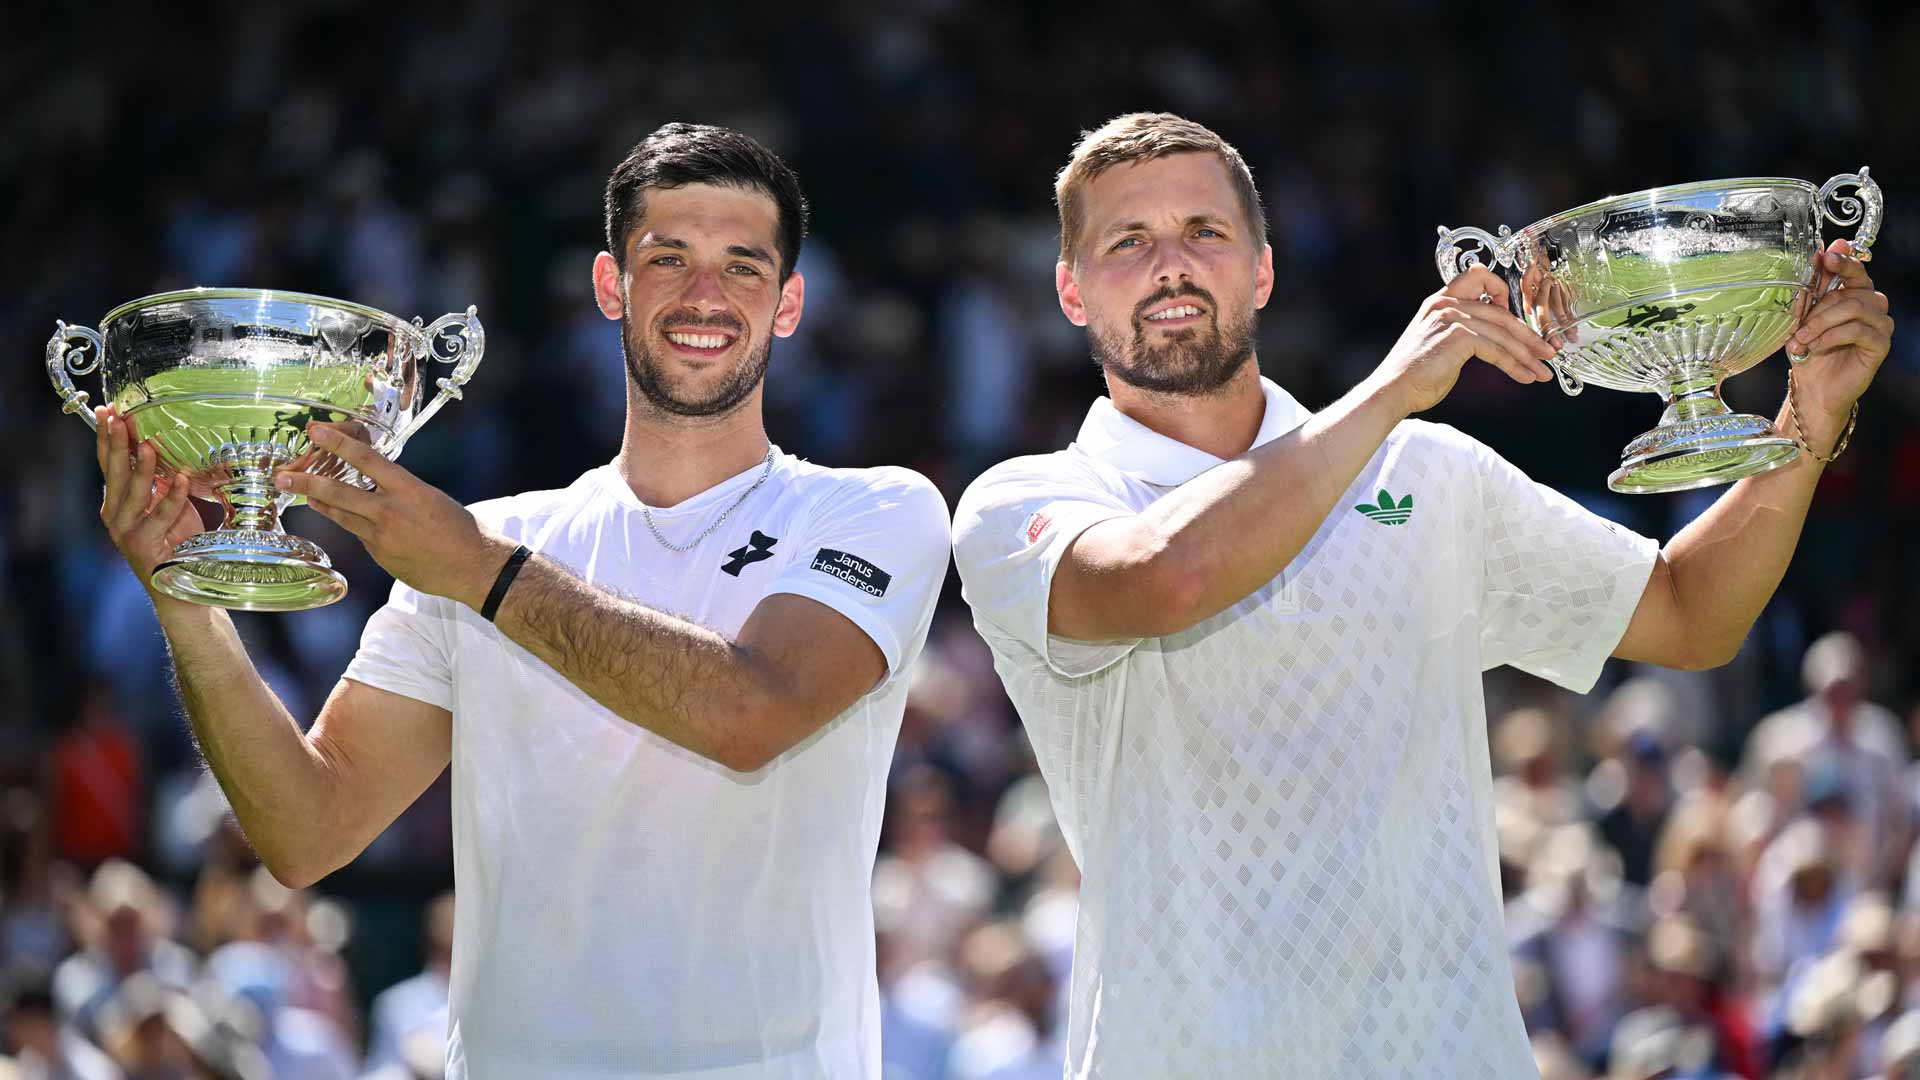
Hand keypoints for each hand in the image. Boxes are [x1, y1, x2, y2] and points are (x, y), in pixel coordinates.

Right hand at [95, 405, 203, 594]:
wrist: (182, 585)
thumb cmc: (178, 540)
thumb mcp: (170, 503)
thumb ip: (163, 480)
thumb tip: (169, 445)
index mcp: (116, 500)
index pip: (108, 463)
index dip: (106, 437)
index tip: (108, 411)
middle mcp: (115, 514)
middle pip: (114, 472)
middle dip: (116, 443)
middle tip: (118, 419)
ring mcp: (126, 531)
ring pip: (132, 493)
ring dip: (142, 467)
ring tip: (150, 445)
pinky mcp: (143, 544)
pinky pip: (160, 515)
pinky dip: (173, 497)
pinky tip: (183, 480)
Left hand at [275, 424, 512, 608]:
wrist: (474, 566)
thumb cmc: (459, 529)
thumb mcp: (431, 498)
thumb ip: (400, 491)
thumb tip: (376, 486)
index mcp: (409, 489)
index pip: (366, 459)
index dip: (337, 443)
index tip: (316, 430)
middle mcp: (390, 512)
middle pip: (339, 492)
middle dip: (306, 483)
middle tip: (282, 476)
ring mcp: (382, 537)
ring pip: (343, 516)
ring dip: (321, 503)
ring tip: (303, 495)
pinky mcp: (380, 556)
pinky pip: (361, 536)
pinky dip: (357, 527)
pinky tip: (359, 524)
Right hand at [1373, 265, 1558, 414]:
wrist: (1393, 389)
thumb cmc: (1415, 372)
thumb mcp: (1439, 340)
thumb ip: (1462, 331)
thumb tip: (1493, 340)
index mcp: (1440, 299)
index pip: (1479, 276)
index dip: (1502, 291)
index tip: (1514, 316)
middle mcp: (1446, 303)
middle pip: (1501, 314)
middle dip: (1530, 336)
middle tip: (1548, 352)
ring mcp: (1451, 318)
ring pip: (1503, 334)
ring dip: (1527, 355)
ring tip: (1543, 372)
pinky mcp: (1458, 338)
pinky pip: (1496, 350)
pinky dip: (1514, 366)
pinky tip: (1524, 377)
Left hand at [1785, 239, 1893, 444]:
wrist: (1813, 388)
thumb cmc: (1807, 351)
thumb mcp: (1802, 318)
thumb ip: (1812, 288)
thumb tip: (1823, 250)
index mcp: (1854, 294)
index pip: (1855, 269)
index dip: (1842, 261)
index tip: (1824, 258)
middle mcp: (1872, 305)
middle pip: (1850, 291)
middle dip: (1818, 307)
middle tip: (1797, 325)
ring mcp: (1880, 324)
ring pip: (1854, 307)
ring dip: (1822, 322)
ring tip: (1802, 339)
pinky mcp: (1881, 344)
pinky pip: (1858, 330)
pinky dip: (1831, 336)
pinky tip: (1815, 347)